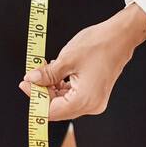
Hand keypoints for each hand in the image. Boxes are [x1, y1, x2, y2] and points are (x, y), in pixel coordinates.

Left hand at [16, 7, 145, 120]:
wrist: (120, 36)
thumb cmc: (99, 45)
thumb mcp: (67, 59)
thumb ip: (48, 74)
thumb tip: (31, 80)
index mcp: (85, 100)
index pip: (52, 110)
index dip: (35, 98)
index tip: (24, 84)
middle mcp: (91, 105)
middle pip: (58, 108)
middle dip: (42, 93)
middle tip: (30, 77)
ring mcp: (95, 101)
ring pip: (65, 102)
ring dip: (51, 89)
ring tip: (42, 71)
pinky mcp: (95, 94)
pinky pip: (73, 96)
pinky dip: (62, 87)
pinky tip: (54, 73)